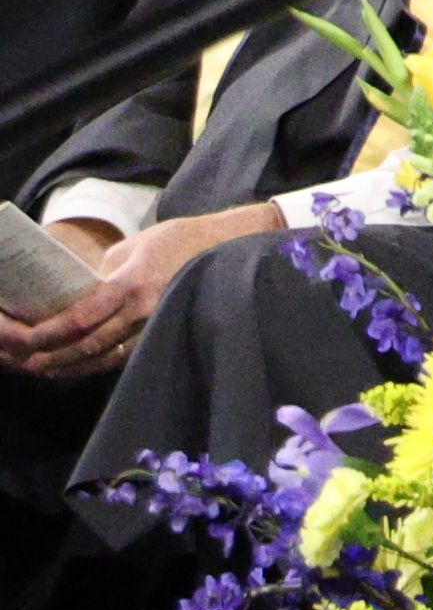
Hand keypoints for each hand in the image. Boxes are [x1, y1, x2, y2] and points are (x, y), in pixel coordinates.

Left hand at [0, 204, 277, 382]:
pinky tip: (83, 365)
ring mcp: (157, 323)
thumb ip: (105, 272)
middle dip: (57, 355)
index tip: (29, 338)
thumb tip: (78, 293)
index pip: (82, 316)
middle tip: (30, 362)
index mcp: (131, 282)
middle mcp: (143, 308)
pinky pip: (127, 353)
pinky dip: (101, 362)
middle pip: (91, 343)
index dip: (52, 331)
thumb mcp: (134, 245)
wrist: (226, 246)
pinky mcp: (166, 330)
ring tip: (50, 370)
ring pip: (108, 355)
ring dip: (75, 366)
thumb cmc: (177, 239)